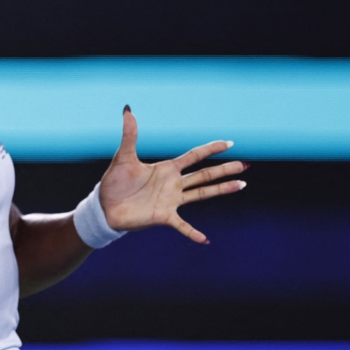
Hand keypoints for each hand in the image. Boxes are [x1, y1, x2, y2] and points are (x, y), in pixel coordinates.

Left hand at [99, 106, 247, 243]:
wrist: (105, 206)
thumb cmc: (114, 182)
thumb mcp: (123, 157)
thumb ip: (129, 135)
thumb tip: (127, 110)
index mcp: (167, 168)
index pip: (194, 156)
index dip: (210, 148)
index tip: (229, 143)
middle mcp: (173, 184)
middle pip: (204, 175)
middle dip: (224, 170)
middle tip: (244, 165)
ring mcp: (171, 201)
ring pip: (202, 194)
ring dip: (221, 190)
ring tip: (241, 185)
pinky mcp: (163, 216)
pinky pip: (182, 225)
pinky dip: (192, 233)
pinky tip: (204, 239)